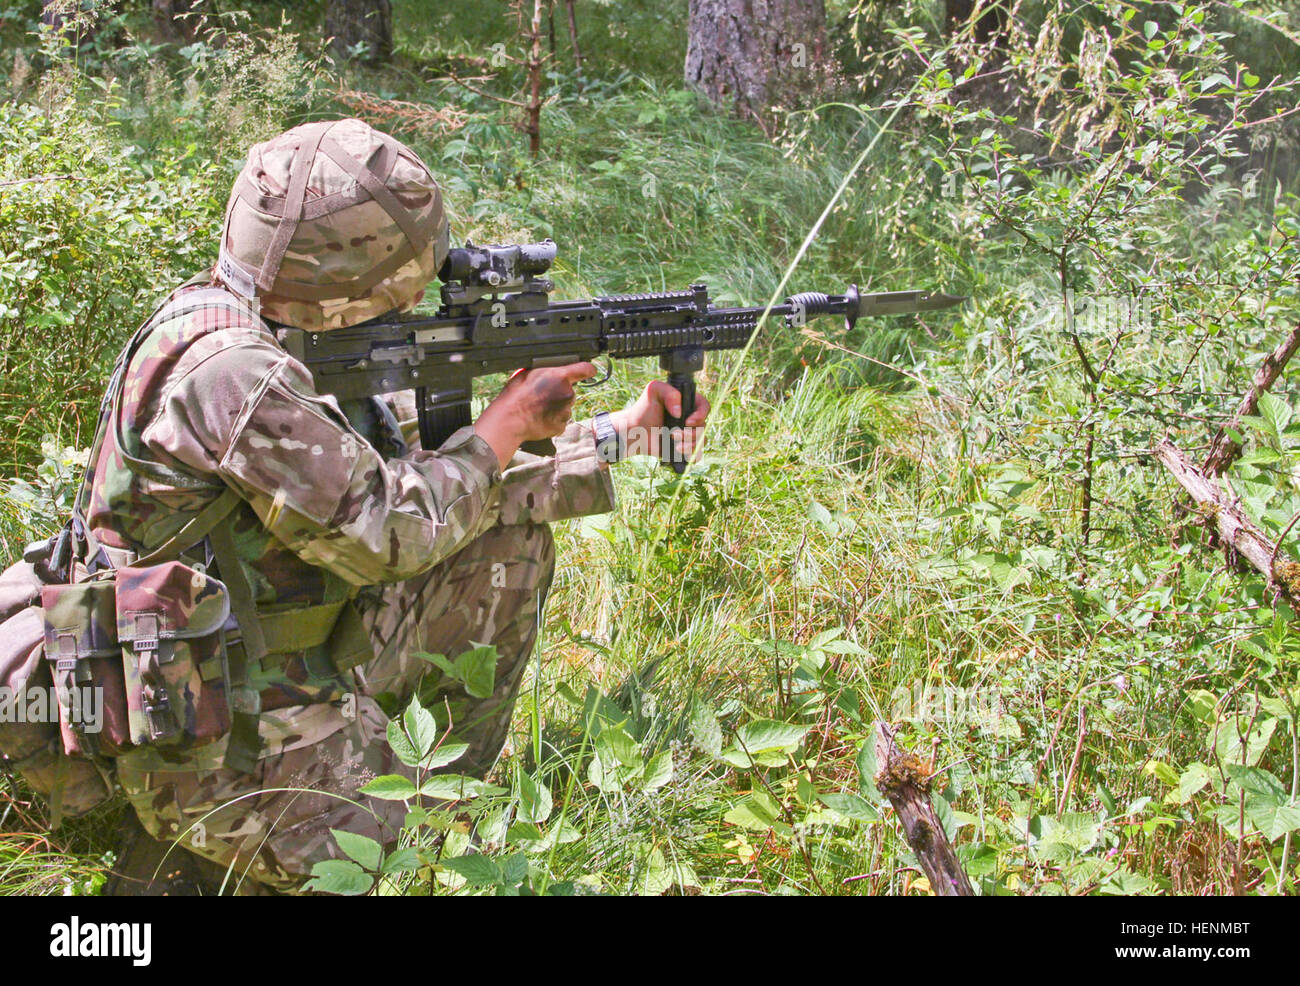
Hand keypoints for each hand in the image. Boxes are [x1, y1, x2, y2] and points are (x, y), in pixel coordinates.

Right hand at [475, 362, 595, 469]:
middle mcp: (568, 393)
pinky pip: (560, 421)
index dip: (588, 370)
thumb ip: (547, 370)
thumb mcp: (529, 372)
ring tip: (538, 408)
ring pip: (565, 407)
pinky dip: (552, 420)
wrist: (510, 420)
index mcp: (560, 377)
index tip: (589, 371)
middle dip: (560, 392)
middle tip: (543, 395)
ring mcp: (566, 411)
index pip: (585, 369)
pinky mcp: (561, 426)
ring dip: (556, 407)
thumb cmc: (516, 395)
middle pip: (570, 391)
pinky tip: (539, 417)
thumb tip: (553, 370)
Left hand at [609, 380, 711, 463]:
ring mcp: (688, 434)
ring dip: (690, 445)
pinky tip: (678, 452)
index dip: (700, 415)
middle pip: (704, 426)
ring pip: (701, 441)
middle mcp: (690, 418)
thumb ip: (669, 392)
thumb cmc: (643, 409)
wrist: (634, 431)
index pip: (704, 406)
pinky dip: (690, 454)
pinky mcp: (684, 447)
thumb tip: (679, 412)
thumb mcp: (654, 391)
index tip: (687, 421)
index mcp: (687, 403)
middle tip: (674, 434)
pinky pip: (696, 454)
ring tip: (676, 445)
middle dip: (690, 433)